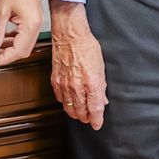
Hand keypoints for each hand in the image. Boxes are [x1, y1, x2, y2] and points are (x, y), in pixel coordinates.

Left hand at [0, 0, 42, 64]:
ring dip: (11, 47)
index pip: (19, 51)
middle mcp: (37, 23)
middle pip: (24, 50)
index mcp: (31, 23)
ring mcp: (36, 19)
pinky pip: (25, 33)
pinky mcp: (33, 15)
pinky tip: (4, 37)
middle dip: (8, 55)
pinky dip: (15, 39)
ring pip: (25, 42)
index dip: (4, 59)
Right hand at [49, 1, 106, 128]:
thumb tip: (102, 99)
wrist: (69, 35)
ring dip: (75, 113)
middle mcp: (77, 86)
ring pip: (69, 108)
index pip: (95, 109)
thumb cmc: (86, 45)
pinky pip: (60, 99)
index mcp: (92, 83)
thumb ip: (101, 85)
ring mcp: (65, 85)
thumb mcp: (101, 65)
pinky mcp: (55, 81)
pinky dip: (65, 103)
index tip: (97, 124)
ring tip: (80, 113)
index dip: (97, 120)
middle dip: (86, 118)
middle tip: (89, 118)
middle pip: (81, 112)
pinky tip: (69, 101)